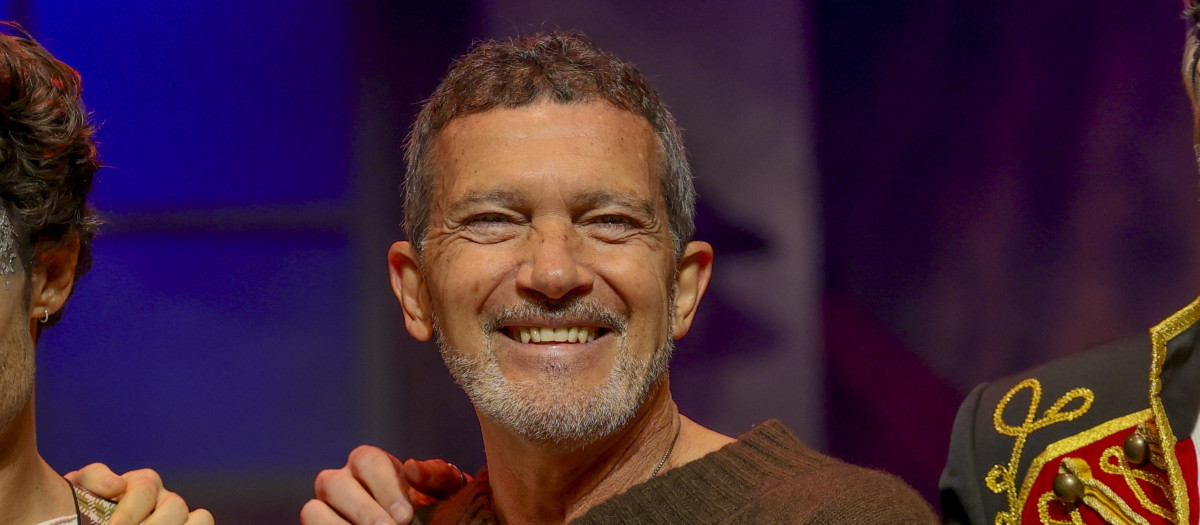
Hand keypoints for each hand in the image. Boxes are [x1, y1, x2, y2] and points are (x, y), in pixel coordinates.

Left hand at [65, 463, 213, 524]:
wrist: (84, 520)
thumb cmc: (84, 510)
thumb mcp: (82, 489)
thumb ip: (95, 478)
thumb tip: (116, 485)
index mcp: (143, 484)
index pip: (145, 491)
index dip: (129, 513)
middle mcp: (167, 499)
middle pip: (175, 507)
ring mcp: (181, 518)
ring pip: (200, 518)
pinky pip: (203, 524)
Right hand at [301, 446, 468, 524]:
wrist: (427, 524)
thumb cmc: (435, 507)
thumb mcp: (444, 491)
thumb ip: (436, 476)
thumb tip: (411, 467)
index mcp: (371, 464)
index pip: (367, 460)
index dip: (384, 487)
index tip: (405, 516)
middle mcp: (342, 482)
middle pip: (333, 484)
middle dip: (363, 510)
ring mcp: (325, 509)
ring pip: (313, 510)